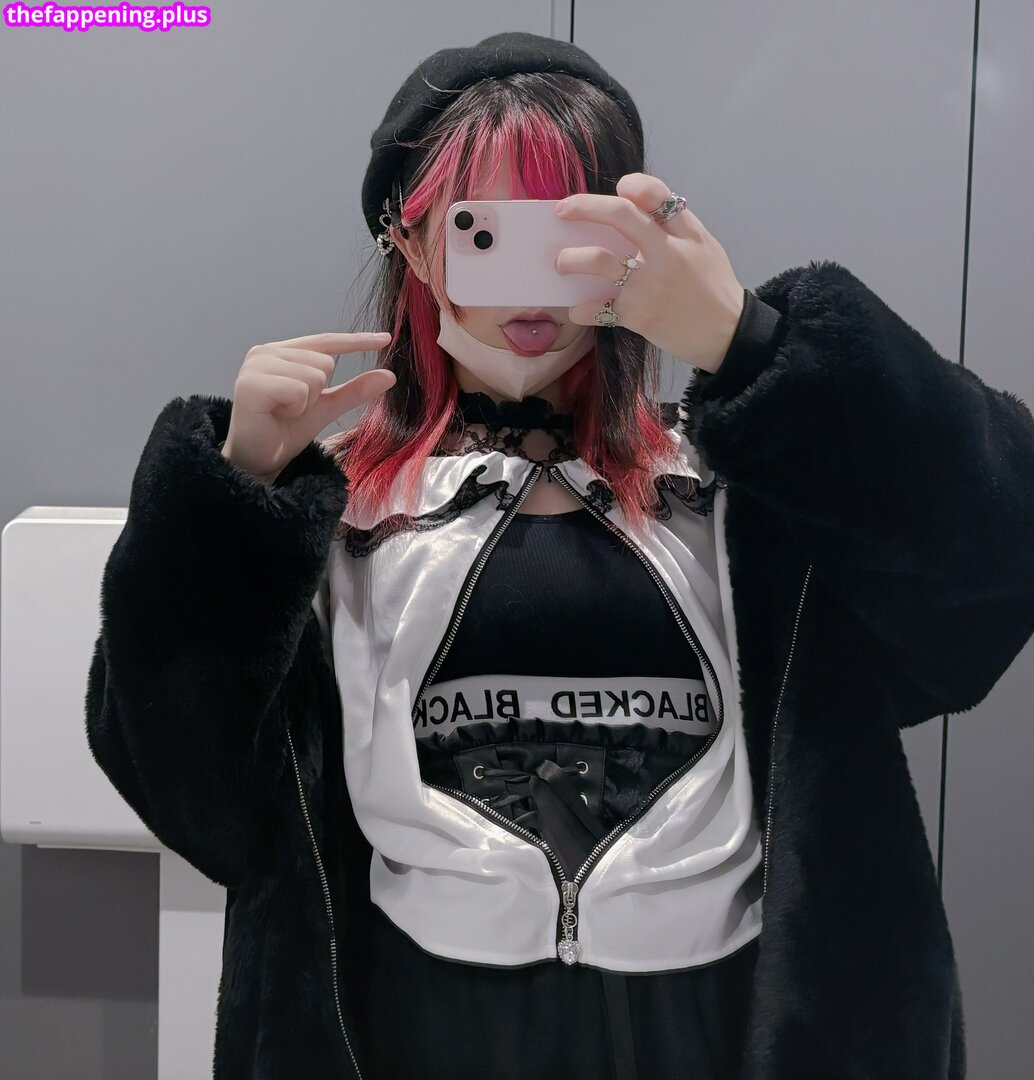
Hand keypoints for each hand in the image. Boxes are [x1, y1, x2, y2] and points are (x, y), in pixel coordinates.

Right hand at [224, 331, 395, 483]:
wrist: (259, 461)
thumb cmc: (286, 431)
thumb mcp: (326, 408)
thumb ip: (354, 391)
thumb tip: (390, 375)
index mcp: (282, 352)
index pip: (326, 342)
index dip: (356, 341)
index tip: (386, 339)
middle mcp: (266, 352)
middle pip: (325, 363)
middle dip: (317, 394)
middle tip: (291, 410)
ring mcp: (255, 365)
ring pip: (315, 377)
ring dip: (305, 403)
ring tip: (282, 412)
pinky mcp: (250, 384)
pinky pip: (298, 390)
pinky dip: (295, 408)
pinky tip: (276, 415)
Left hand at [553, 173, 744, 371]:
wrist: (727, 335)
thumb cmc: (713, 289)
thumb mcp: (705, 247)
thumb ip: (675, 226)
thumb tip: (636, 205)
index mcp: (685, 233)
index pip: (657, 195)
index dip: (633, 185)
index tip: (619, 188)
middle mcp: (667, 253)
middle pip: (620, 216)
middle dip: (585, 208)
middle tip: (563, 210)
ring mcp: (650, 285)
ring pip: (600, 260)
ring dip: (573, 258)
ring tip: (561, 263)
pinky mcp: (639, 316)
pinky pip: (600, 309)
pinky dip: (583, 310)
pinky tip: (576, 309)